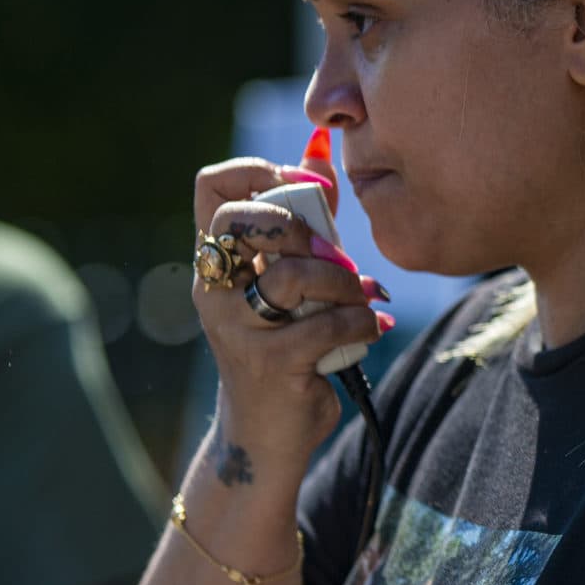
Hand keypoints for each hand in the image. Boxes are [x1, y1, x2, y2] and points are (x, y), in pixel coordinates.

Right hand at [191, 152, 387, 462]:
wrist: (267, 435)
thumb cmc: (286, 346)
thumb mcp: (289, 281)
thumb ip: (305, 220)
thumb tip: (322, 149)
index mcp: (215, 262)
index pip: (212, 188)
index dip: (261, 172)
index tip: (309, 189)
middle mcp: (215, 290)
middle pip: (242, 220)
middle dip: (300, 225)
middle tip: (330, 251)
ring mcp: (237, 328)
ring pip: (294, 275)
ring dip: (345, 281)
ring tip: (363, 297)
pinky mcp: (270, 364)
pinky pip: (327, 325)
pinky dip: (362, 323)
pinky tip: (373, 328)